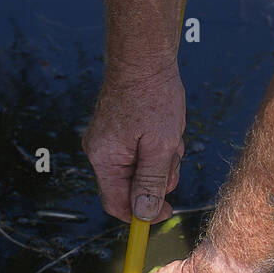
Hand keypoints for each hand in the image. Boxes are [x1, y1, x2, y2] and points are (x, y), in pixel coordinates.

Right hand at [83, 64, 184, 222]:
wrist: (145, 58)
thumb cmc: (152, 97)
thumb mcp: (159, 146)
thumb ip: (151, 183)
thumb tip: (143, 215)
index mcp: (104, 159)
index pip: (117, 205)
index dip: (143, 214)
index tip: (168, 210)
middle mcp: (101, 153)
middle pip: (133, 188)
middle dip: (159, 177)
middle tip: (172, 155)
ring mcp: (109, 143)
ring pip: (142, 171)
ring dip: (163, 161)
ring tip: (170, 136)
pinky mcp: (120, 134)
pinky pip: (143, 154)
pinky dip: (159, 148)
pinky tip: (166, 129)